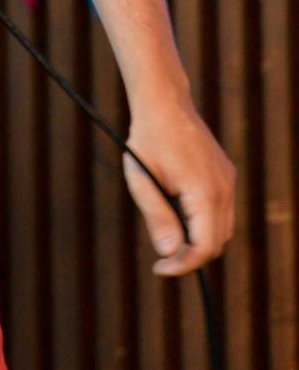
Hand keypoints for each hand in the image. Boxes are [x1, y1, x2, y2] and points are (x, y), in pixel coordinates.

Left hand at [122, 98, 236, 276]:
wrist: (164, 102)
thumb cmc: (147, 138)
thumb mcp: (142, 179)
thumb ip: (156, 216)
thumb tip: (169, 252)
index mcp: (204, 192)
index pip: (205, 247)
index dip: (183, 265)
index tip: (159, 268)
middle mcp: (224, 189)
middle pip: (217, 243)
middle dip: (191, 256)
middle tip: (162, 258)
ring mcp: (228, 181)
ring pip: (222, 229)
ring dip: (199, 240)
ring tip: (168, 236)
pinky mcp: (226, 174)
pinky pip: (221, 211)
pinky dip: (204, 222)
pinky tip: (179, 214)